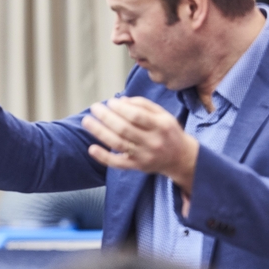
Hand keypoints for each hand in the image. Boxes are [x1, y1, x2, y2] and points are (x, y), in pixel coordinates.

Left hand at [81, 96, 198, 193]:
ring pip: (118, 144)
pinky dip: (104, 157)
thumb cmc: (168, 132)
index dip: (120, 108)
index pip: (137, 116)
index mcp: (161, 126)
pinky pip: (118, 164)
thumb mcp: (163, 114)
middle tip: (94, 108)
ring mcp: (145, 156)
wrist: (181, 158)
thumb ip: (144, 105)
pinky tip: (91, 148)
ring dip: (100, 132)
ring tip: (87, 121)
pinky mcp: (138, 167)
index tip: (110, 102)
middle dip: (106, 117)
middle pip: (124, 129)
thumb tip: (121, 101)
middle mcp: (153, 142)